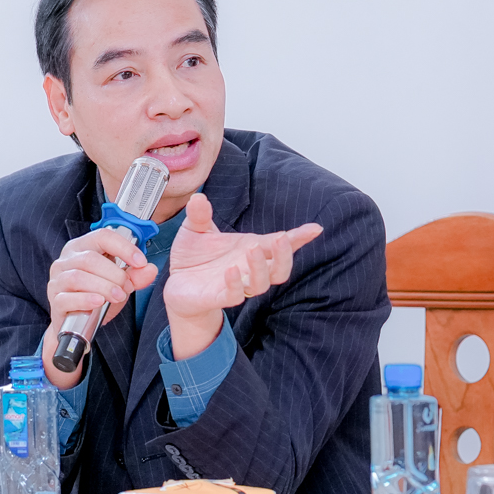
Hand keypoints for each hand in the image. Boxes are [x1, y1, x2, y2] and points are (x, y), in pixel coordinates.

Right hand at [41, 226, 157, 388]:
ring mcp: (58, 279)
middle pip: (90, 258)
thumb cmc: (95, 296)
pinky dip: (85, 299)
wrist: (77, 322)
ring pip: (78, 277)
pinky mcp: (54, 299)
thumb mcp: (119, 283)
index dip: (123, 247)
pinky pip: (67, 297)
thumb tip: (150, 269)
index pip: (102, 236)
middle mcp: (67, 259)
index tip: (140, 261)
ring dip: (103, 287)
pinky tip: (98, 302)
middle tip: (128, 287)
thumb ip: (135, 276)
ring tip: (118, 296)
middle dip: (114, 274)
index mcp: (83, 247)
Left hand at [163, 193, 321, 359]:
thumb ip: (200, 214)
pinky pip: (234, 295)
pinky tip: (232, 270)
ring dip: (260, 268)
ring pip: (261, 283)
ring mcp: (236, 284)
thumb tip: (198, 196)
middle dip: (285, 255)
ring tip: (253, 249)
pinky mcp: (218, 297)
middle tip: (282, 238)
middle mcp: (249, 268)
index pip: (279, 244)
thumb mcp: (196, 229)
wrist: (177, 284)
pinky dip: (236, 284)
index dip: (299, 237)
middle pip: (279, 268)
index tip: (316, 229)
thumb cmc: (194, 256)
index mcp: (251, 248)